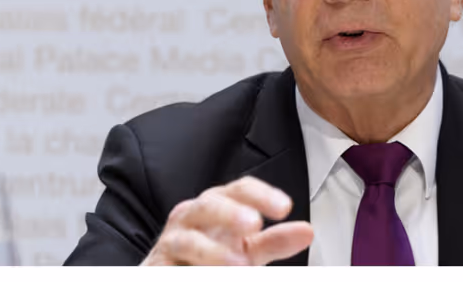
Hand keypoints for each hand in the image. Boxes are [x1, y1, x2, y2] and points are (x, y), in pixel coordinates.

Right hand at [141, 177, 313, 265]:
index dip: (262, 195)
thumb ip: (274, 241)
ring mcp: (171, 242)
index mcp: (218, 205)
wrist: (171, 272)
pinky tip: (204, 274)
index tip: (284, 207)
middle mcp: (192, 217)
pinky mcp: (156, 268)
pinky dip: (190, 271)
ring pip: (187, 240)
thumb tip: (306, 232)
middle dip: (230, 213)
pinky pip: (169, 268)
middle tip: (253, 224)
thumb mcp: (247, 249)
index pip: (240, 189)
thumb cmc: (212, 255)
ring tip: (239, 265)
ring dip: (212, 252)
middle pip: (209, 205)